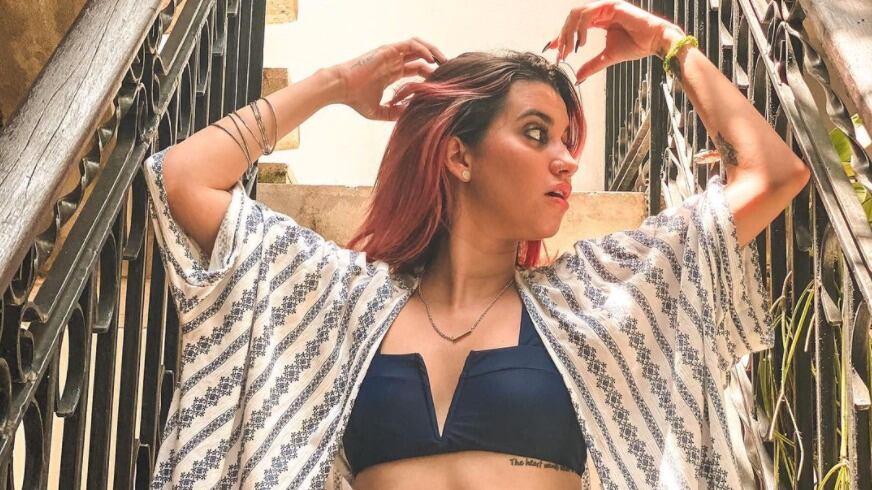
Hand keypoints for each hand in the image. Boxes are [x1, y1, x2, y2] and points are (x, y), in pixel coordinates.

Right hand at [329, 38, 446, 120]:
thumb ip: (393, 113)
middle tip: (448, 71)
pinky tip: (431, 60)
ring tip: (443, 61)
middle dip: (436, 61)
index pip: (417, 69)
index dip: (430, 74)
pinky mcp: (388, 50)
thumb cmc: (355, 99)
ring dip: (433, 51)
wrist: (341, 88)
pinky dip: (423, 50)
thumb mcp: (378, 111)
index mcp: (392, 73)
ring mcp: (391, 55)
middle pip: (421, 56)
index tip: (441, 83)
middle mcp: (393, 62)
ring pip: (418, 46)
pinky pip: (410, 45)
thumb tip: (408, 116)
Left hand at [546, 0, 684, 82]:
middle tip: (560, 54)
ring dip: (569, 32)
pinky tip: (581, 42)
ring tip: (569, 50)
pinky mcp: (611, 6)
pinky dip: (581, 28)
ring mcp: (605, 7)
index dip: (561, 36)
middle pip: (572, 18)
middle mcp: (600, 11)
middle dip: (562, 36)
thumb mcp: (608, 57)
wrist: (655, 42)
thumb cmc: (636, 46)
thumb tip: (578, 78)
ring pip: (577, 14)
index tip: (551, 49)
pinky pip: (589, 14)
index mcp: (599, 20)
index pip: (574, 25)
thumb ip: (592, 65)